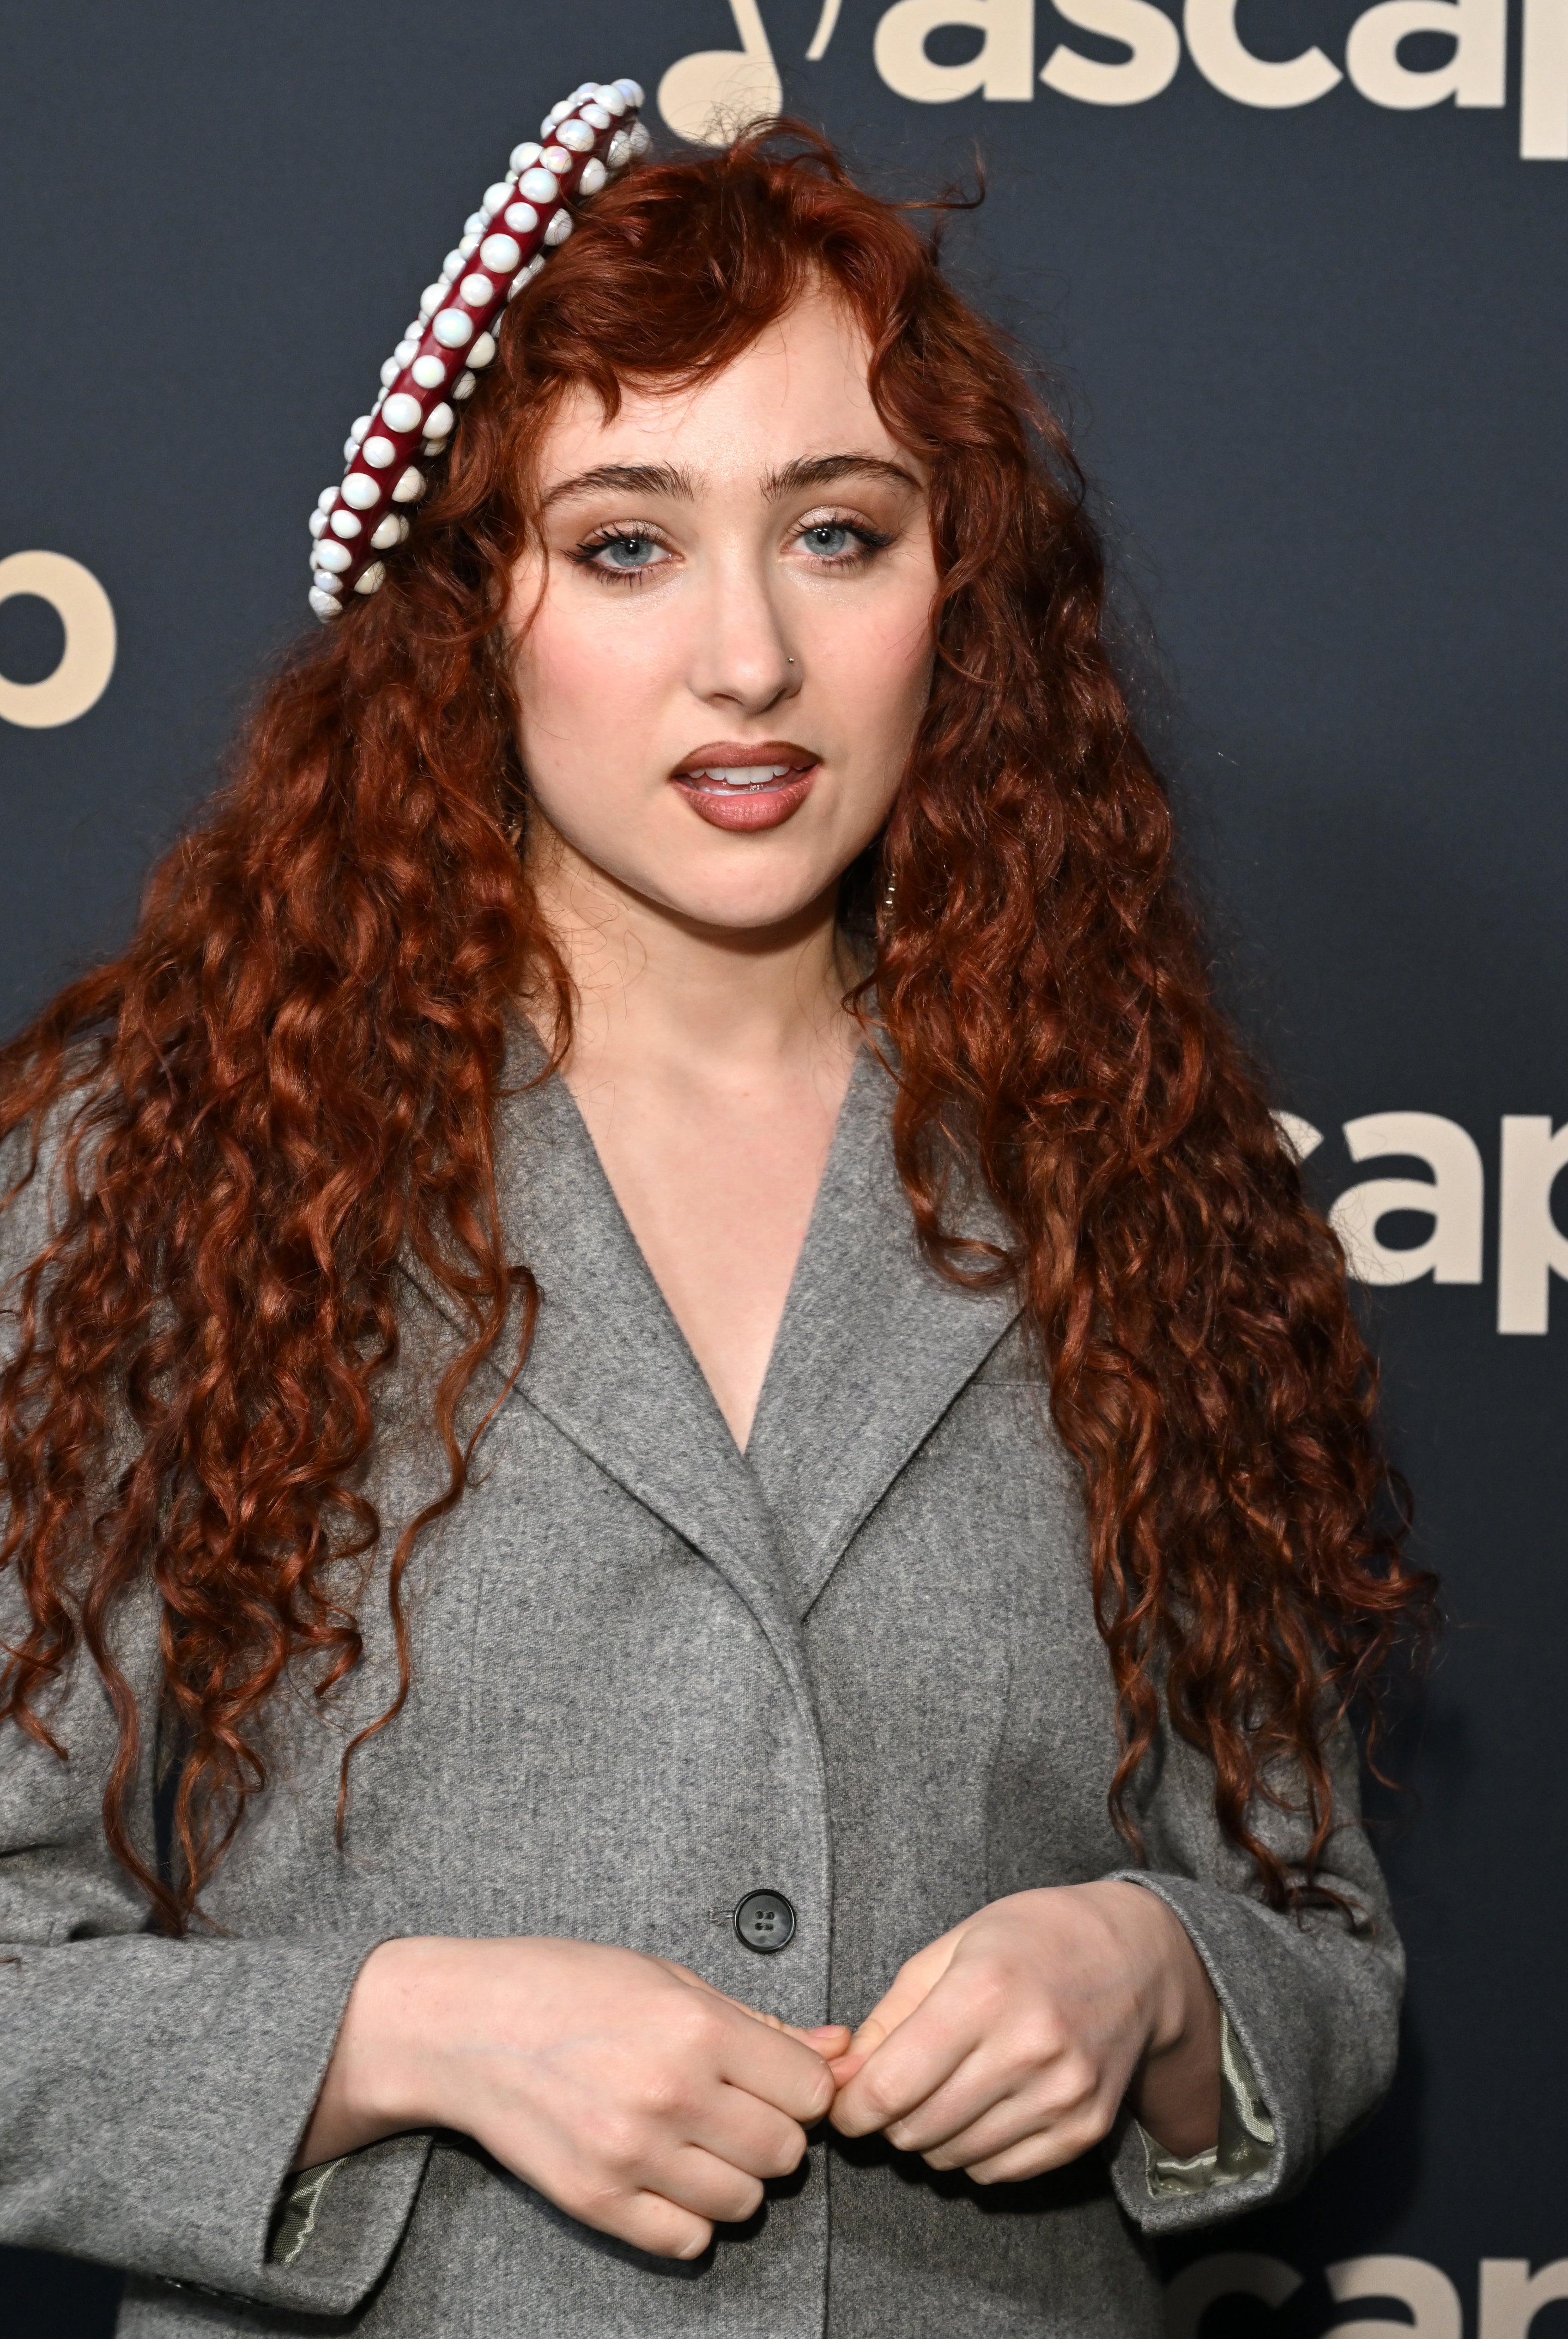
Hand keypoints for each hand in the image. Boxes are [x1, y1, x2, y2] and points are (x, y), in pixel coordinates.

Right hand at [299, 1937, 850, 2258]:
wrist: (466, 2024)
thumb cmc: (567, 1985)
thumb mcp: (669, 1977)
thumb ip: (758, 2021)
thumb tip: (839, 2048)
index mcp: (696, 2028)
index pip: (810, 2090)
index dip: (799, 2085)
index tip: (772, 2077)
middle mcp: (671, 2095)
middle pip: (785, 2152)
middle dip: (772, 2132)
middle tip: (733, 2108)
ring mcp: (632, 2155)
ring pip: (744, 2203)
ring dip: (733, 2176)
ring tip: (696, 2139)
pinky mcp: (596, 2201)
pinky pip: (688, 2241)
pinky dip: (688, 2217)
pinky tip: (666, 2174)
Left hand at [827, 1882, 1220, 2181]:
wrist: (1134, 1957)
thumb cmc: (1032, 1940)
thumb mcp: (951, 1947)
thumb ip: (890, 2014)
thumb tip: (843, 2076)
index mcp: (984, 1991)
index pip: (891, 2087)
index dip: (852, 2106)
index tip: (846, 2101)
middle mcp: (1028, 2049)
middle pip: (917, 2129)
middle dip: (888, 2119)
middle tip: (895, 2089)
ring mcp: (1062, 2096)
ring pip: (954, 2158)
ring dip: (930, 2138)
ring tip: (942, 2091)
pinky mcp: (1085, 2130)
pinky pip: (999, 2174)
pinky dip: (974, 2153)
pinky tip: (981, 2109)